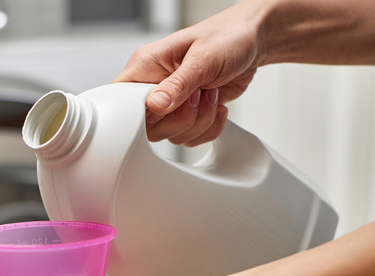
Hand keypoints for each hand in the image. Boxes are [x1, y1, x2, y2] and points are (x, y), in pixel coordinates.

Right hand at [115, 3, 262, 145]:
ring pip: (172, 135)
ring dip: (200, 121)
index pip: (125, 101)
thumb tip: (156, 104)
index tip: (170, 107)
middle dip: (182, 118)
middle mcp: (154, 87)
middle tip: (199, 94)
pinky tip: (217, 106)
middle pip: (150, 128)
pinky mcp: (187, 115)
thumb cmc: (225, 37)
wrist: (249, 42)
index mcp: (145, 66)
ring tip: (211, 94)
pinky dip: (209, 128)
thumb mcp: (202, 57)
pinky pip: (190, 138)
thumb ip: (178, 83)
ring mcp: (171, 104)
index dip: (144, 113)